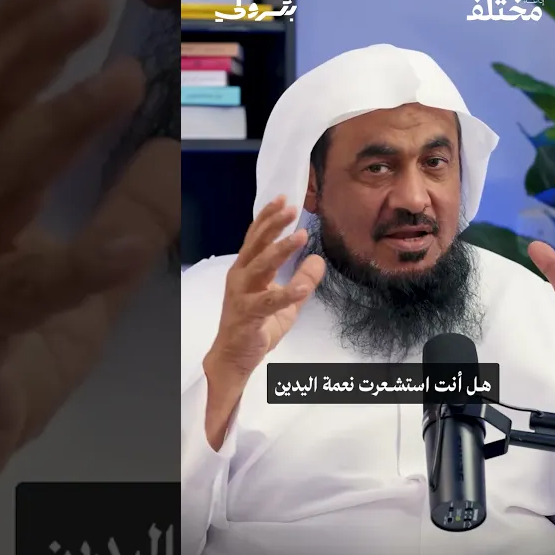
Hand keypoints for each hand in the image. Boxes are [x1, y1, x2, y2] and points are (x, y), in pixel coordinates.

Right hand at [0, 0, 178, 519]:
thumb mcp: (76, 285)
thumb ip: (121, 218)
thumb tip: (168, 152)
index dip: (24, 31)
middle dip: (36, 50)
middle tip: (89, 1)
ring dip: (57, 126)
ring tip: (119, 85)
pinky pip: (22, 286)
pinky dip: (77, 261)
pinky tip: (126, 242)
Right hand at [205, 196, 325, 380]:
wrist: (235, 356)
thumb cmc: (258, 325)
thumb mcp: (288, 300)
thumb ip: (303, 279)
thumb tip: (318, 258)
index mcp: (247, 269)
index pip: (257, 237)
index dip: (269, 217)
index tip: (284, 198)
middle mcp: (241, 276)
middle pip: (257, 244)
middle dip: (274, 225)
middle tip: (292, 209)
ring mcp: (241, 294)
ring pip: (260, 265)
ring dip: (280, 249)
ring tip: (301, 236)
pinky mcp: (247, 314)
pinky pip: (268, 301)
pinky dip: (286, 293)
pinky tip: (302, 288)